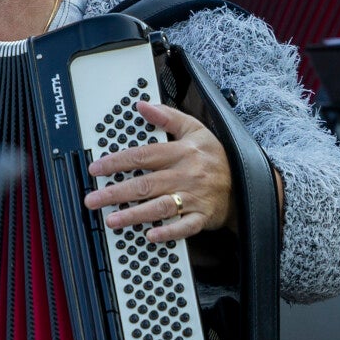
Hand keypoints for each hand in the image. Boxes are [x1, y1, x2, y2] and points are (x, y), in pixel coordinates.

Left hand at [84, 100, 232, 243]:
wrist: (247, 183)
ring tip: (111, 220)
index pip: (143, 156)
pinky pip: (184, 227)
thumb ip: (167, 117)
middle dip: (116, 193)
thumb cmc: (216, 156)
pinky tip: (150, 235)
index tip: (97, 169)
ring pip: (160, 206)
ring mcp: (194, 197)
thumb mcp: (195, 129)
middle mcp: (186, 174)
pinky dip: (168, 232)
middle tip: (93, 200)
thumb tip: (143, 105)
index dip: (117, 162)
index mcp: (182, 152)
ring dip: (134, 214)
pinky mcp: (202, 217)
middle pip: (146, 184)